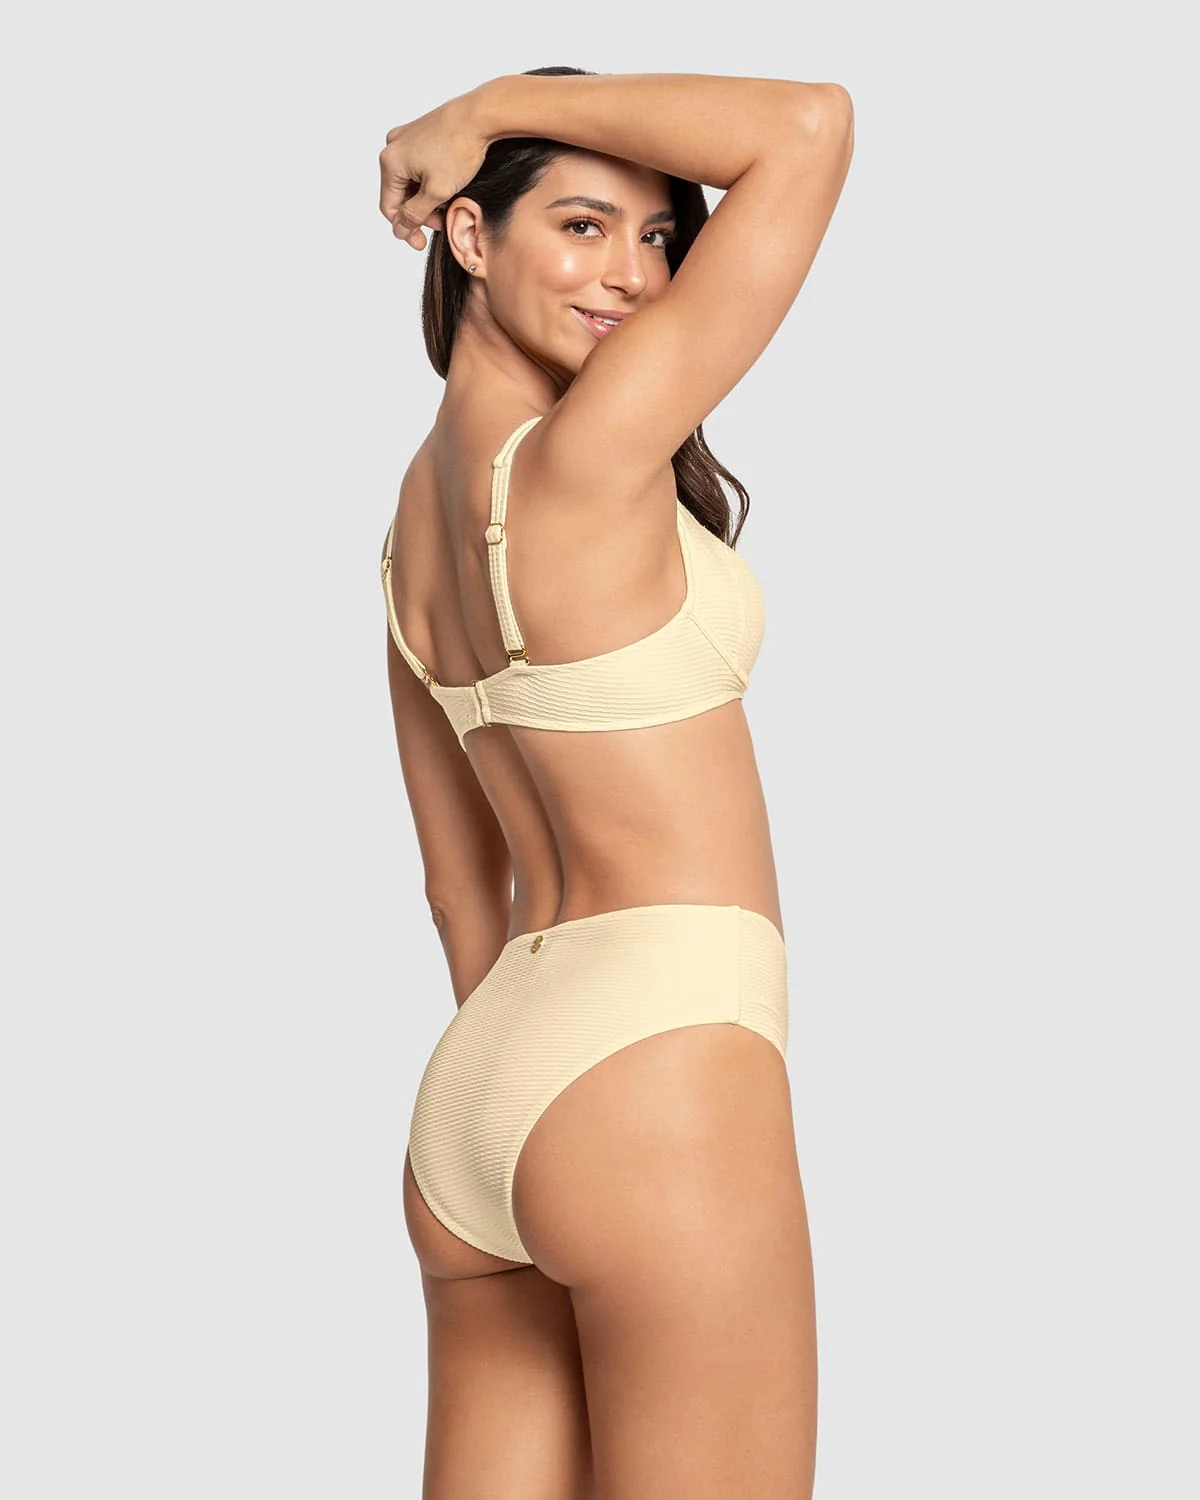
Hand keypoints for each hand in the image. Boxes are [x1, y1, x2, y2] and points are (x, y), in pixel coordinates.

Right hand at [379, 93, 488, 250]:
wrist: (480, 115)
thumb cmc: (459, 150)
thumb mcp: (437, 191)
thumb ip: (415, 214)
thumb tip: (399, 230)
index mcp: (390, 161)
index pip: (389, 207)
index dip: (405, 229)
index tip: (421, 242)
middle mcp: (392, 146)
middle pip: (399, 194)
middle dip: (419, 212)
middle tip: (441, 222)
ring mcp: (405, 137)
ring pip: (410, 180)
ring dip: (425, 198)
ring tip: (447, 205)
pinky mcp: (419, 132)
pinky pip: (417, 165)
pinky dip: (429, 180)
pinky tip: (447, 186)